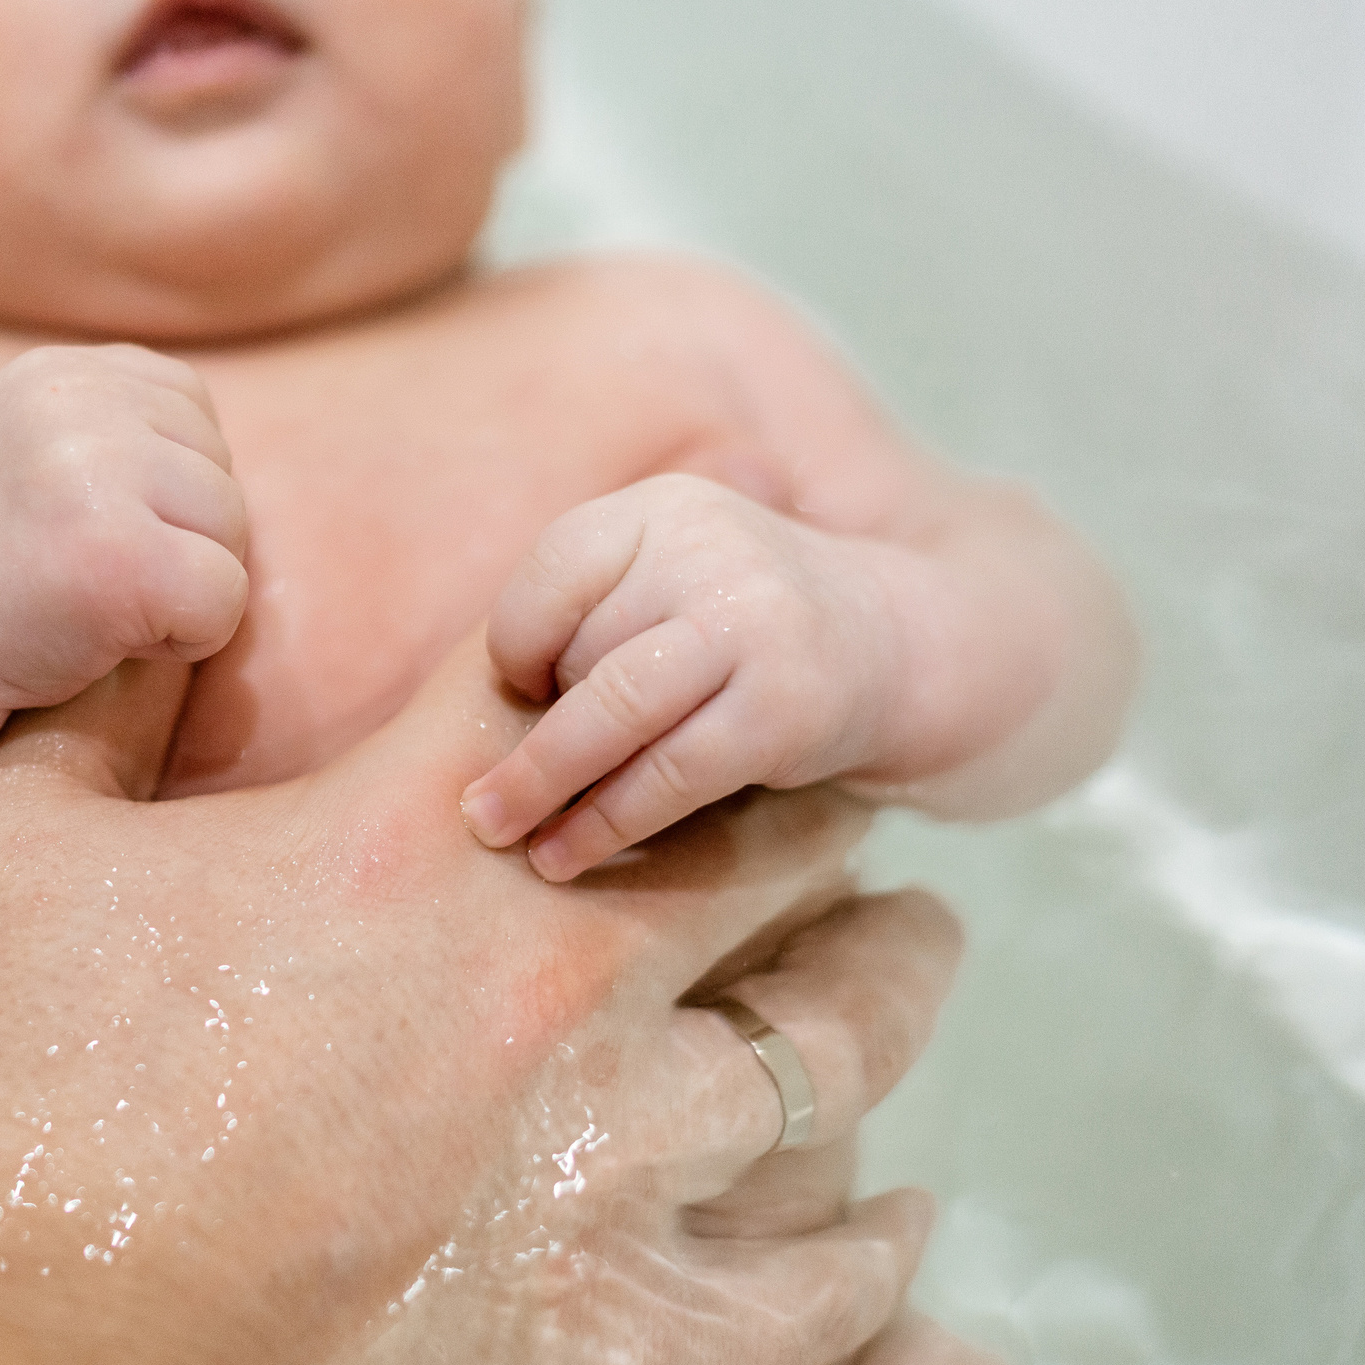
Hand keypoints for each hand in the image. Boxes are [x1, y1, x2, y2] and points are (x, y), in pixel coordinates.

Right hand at [0, 344, 250, 710]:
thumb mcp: (45, 461)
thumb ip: (125, 431)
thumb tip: (232, 456)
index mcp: (59, 373)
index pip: (194, 414)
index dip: (157, 495)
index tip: (76, 532)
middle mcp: (74, 403)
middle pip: (222, 473)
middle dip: (175, 542)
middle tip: (78, 577)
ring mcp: (93, 475)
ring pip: (232, 533)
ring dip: (179, 591)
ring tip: (90, 602)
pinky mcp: (119, 556)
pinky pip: (225, 599)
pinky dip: (186, 641)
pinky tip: (105, 638)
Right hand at [0, 635, 944, 1364]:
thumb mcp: (4, 843)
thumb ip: (105, 693)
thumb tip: (169, 580)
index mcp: (409, 844)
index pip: (582, 692)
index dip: (636, 655)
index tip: (677, 659)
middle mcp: (549, 981)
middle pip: (762, 846)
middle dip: (810, 802)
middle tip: (842, 796)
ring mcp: (604, 1167)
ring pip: (829, 1044)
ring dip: (889, 976)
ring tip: (921, 946)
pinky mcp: (617, 1345)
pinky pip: (810, 1293)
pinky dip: (872, 1253)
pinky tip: (902, 1224)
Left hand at [460, 473, 901, 880]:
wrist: (890, 643)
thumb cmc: (736, 623)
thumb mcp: (667, 573)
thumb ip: (589, 607)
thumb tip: (474, 707)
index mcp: (662, 509)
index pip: (554, 568)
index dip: (517, 642)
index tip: (518, 694)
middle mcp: (708, 552)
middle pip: (580, 650)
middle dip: (531, 734)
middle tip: (477, 805)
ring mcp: (752, 627)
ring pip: (612, 712)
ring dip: (543, 783)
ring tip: (498, 831)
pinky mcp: (781, 710)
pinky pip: (668, 774)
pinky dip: (607, 822)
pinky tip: (566, 854)